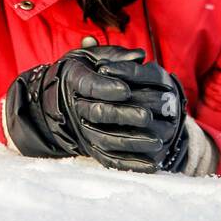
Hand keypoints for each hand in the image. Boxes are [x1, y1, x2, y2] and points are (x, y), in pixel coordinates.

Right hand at [4, 45, 187, 172]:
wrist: (64, 95)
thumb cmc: (87, 69)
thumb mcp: (96, 56)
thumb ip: (117, 56)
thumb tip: (140, 55)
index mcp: (75, 79)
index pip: (89, 85)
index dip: (106, 88)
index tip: (126, 89)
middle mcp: (76, 107)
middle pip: (98, 114)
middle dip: (123, 115)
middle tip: (147, 116)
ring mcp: (84, 130)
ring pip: (106, 140)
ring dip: (132, 142)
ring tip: (156, 141)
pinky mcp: (92, 147)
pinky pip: (110, 160)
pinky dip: (131, 165)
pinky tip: (152, 165)